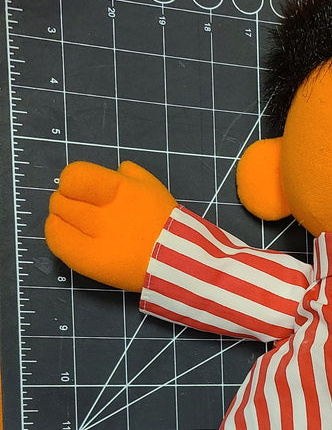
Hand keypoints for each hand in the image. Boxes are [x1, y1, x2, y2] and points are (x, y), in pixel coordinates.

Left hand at [46, 161, 176, 290]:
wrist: (177, 259)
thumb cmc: (164, 222)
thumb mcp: (152, 186)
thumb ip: (131, 174)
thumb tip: (117, 170)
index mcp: (118, 189)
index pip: (74, 176)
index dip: (70, 182)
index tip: (77, 190)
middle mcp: (104, 211)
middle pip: (61, 199)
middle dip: (65, 202)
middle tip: (75, 210)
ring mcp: (96, 237)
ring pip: (57, 219)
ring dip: (60, 218)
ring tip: (71, 223)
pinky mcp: (91, 260)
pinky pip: (58, 242)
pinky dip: (56, 234)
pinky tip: (64, 234)